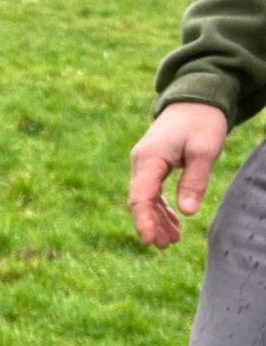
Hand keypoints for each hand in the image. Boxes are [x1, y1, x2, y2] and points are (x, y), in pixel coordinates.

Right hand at [129, 102, 227, 248]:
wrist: (196, 98)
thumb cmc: (202, 121)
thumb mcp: (204, 150)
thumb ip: (195, 180)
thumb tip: (187, 212)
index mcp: (149, 159)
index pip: (140, 196)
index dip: (143, 221)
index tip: (148, 241)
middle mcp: (141, 163)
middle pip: (140, 201)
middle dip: (151, 225)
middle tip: (165, 246)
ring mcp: (145, 164)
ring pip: (146, 199)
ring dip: (157, 219)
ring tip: (171, 241)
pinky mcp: (153, 165)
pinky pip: (153, 192)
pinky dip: (162, 208)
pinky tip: (174, 222)